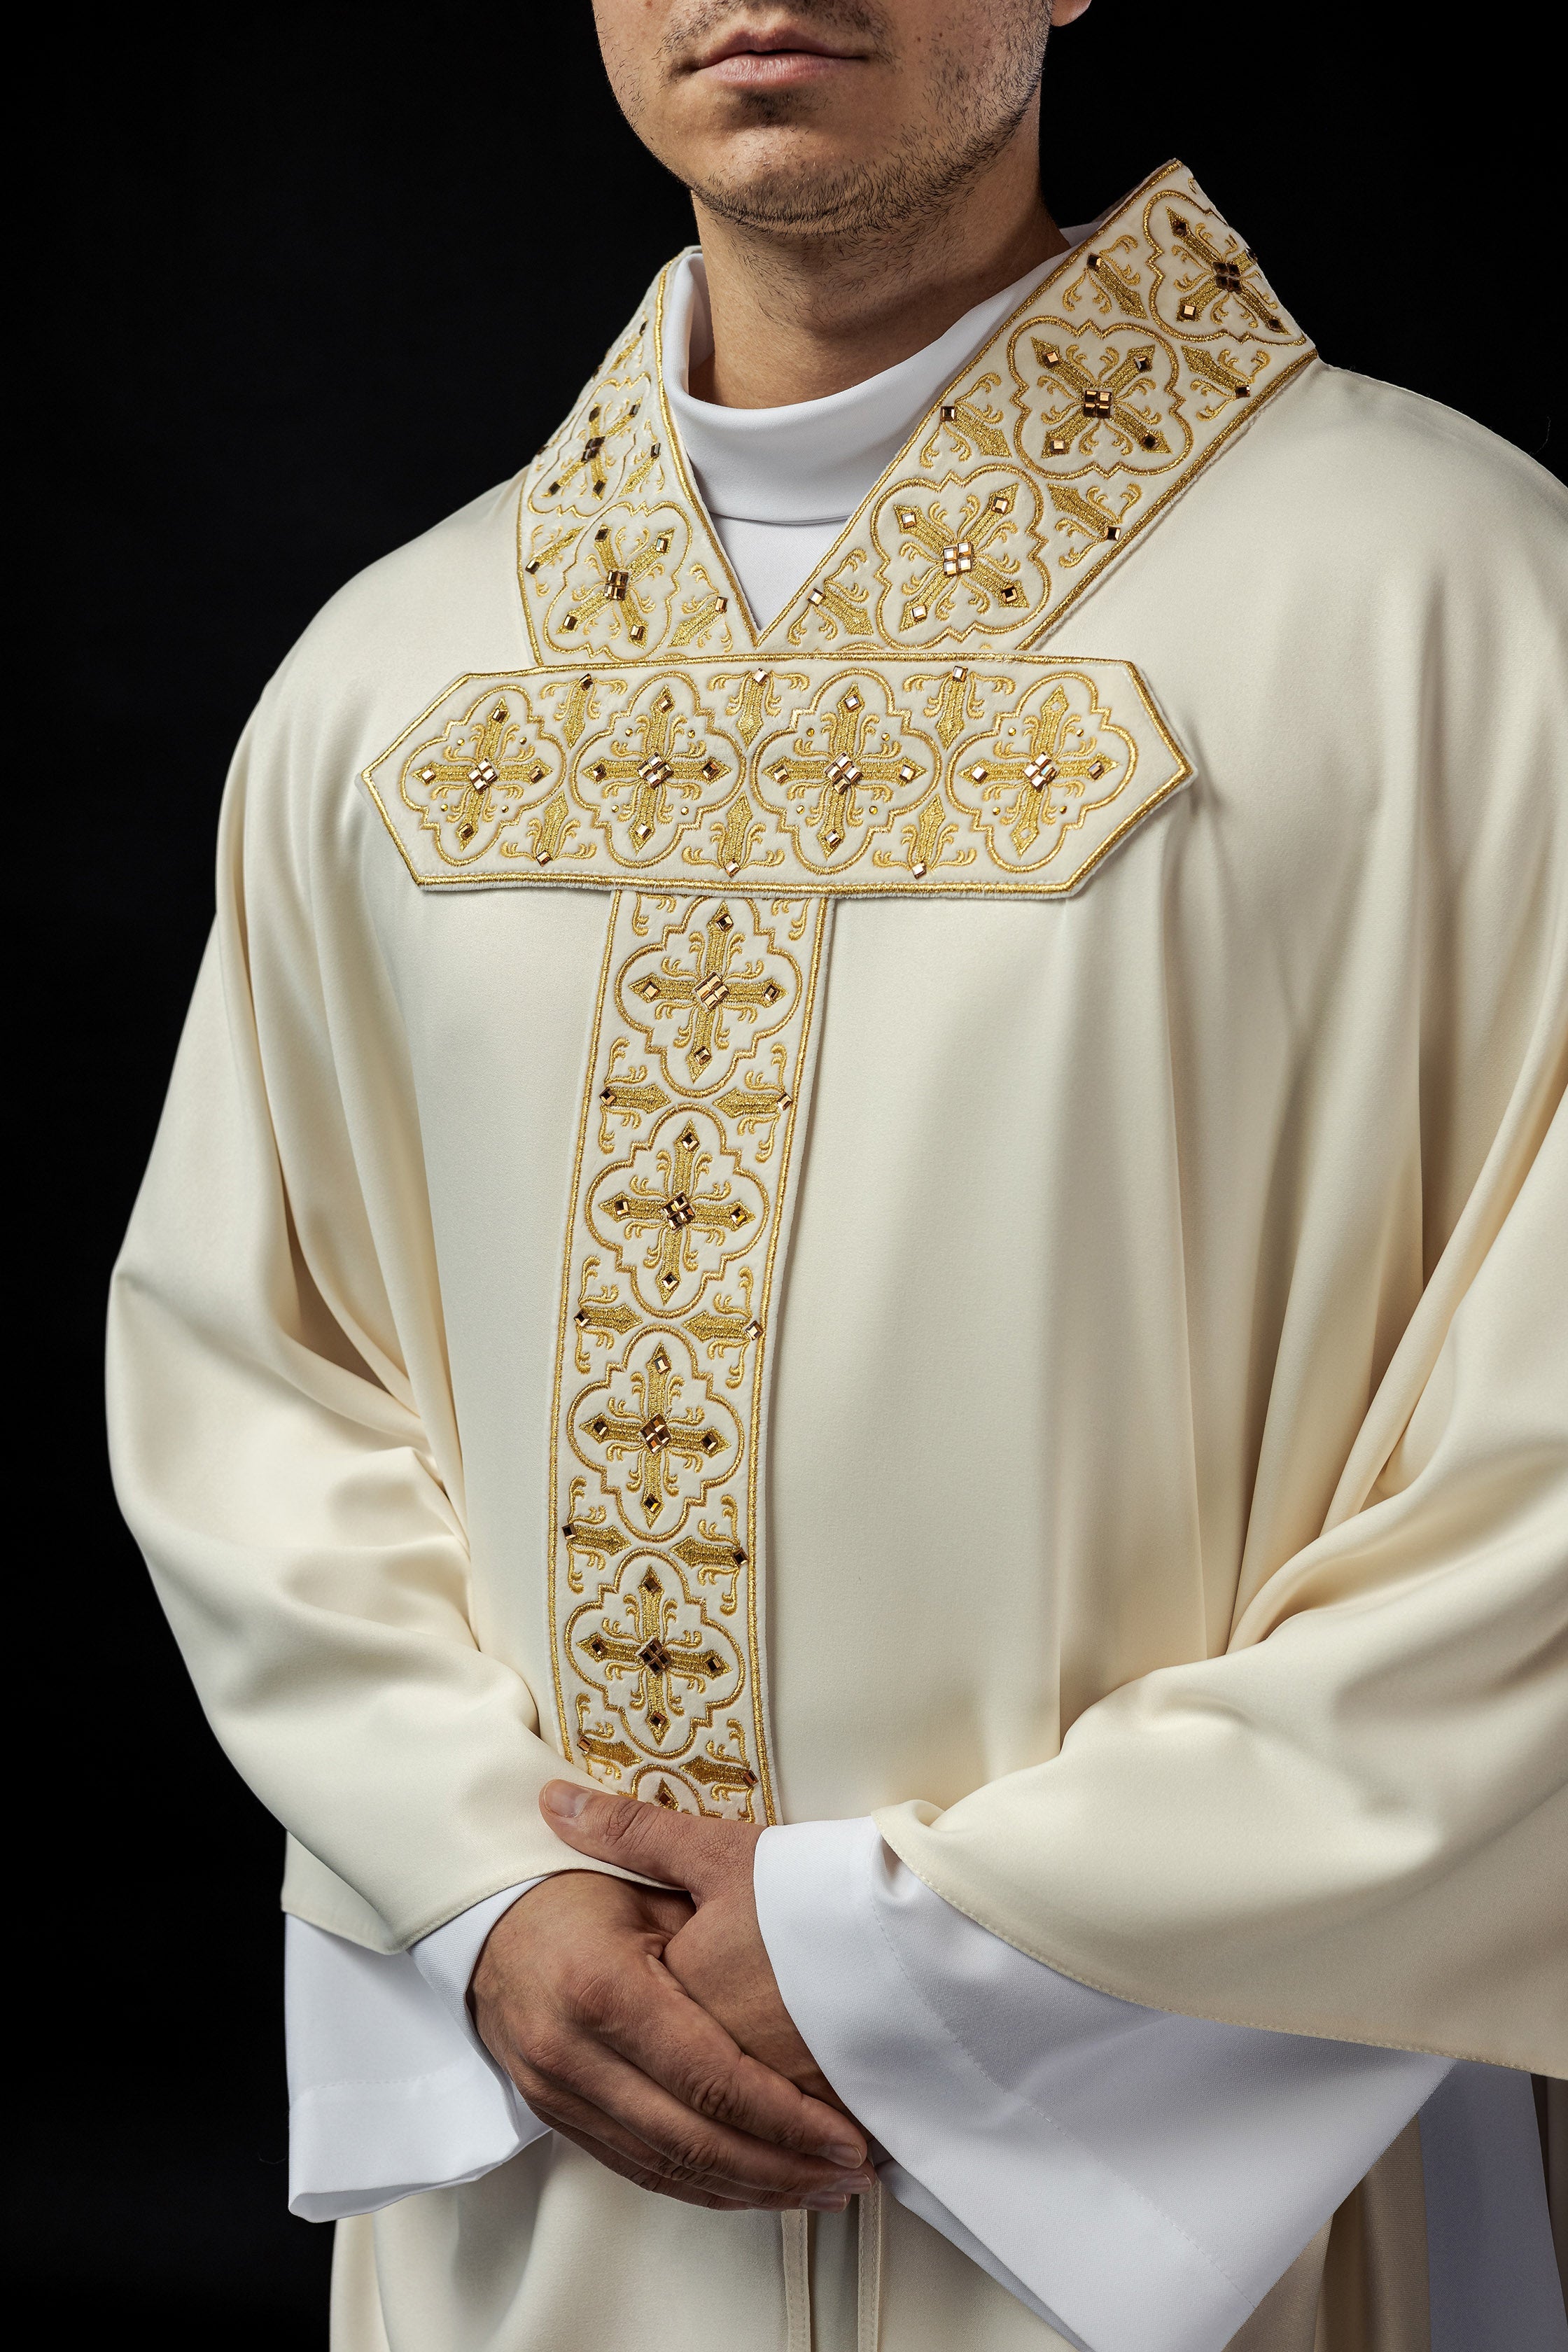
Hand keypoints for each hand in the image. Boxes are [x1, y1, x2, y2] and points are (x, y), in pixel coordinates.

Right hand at [470, 1840, 871, 2212]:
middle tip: (848, 2172)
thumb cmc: (572, 1893)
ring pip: (669, 2169)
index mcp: (604, 1990)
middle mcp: (574, 2055)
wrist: (482, 1922)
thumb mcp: (642, 1883)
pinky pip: (639, 2171)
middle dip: (782, 2168)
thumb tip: (801, 1934)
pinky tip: (755, 2190)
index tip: (841, 2135)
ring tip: (821, 2190)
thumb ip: (712, 1918)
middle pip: (694, 2139)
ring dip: (752, 2190)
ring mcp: (560, 2095)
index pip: (710, 2078)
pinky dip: (703, 2188)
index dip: (784, 2118)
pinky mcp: (557, 2119)